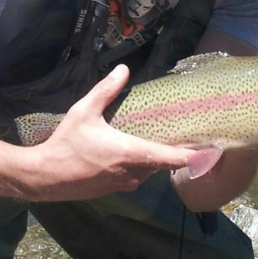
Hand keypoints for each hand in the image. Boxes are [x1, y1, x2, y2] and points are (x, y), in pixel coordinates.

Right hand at [21, 65, 197, 201]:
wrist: (45, 177)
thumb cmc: (67, 143)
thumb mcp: (84, 111)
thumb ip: (106, 90)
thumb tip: (123, 69)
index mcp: (131, 153)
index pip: (173, 158)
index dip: (195, 155)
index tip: (212, 150)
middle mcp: (134, 173)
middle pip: (163, 163)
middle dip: (175, 151)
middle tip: (187, 134)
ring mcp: (124, 184)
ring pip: (149, 170)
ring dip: (155, 157)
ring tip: (161, 138)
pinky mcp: (115, 189)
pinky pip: (136, 176)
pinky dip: (140, 165)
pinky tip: (133, 151)